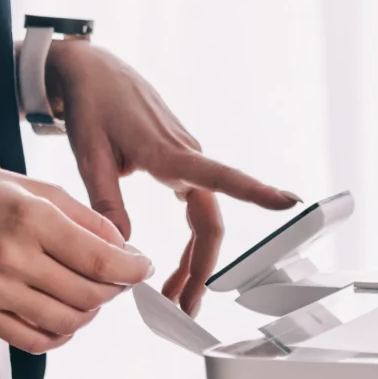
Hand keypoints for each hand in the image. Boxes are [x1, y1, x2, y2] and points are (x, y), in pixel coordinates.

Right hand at [0, 161, 152, 353]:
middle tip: (118, 278)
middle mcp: (13, 258)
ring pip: (67, 322)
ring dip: (91, 313)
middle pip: (88, 294)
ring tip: (91, 295)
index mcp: (30, 219)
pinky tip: (66, 317)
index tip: (141, 266)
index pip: (100, 259)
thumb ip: (83, 218)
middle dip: (115, 289)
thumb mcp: (35, 187)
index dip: (132, 268)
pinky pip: (34, 340)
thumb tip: (123, 248)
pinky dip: (61, 334)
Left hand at [46, 39, 298, 313]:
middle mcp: (185, 155)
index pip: (220, 175)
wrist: (94, 71)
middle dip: (203, 268)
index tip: (288, 203)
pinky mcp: (179, 161)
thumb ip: (106, 202)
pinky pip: (194, 208)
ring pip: (203, 219)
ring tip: (176, 296)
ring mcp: (185, 159)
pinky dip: (188, 241)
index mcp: (167, 151)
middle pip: (210, 221)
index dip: (255, 191)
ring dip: (194, 260)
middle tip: (186, 307)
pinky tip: (178, 264)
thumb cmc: (91, 105)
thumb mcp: (89, 155)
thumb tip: (123, 246)